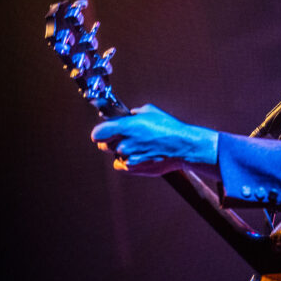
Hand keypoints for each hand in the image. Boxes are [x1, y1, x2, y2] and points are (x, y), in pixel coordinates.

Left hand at [90, 104, 217, 175]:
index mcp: (126, 127)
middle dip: (112, 140)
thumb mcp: (151, 112)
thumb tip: (129, 114)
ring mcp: (128, 158)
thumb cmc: (169, 128)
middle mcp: (125, 144)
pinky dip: (126, 161)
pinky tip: (137, 155)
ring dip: (122, 151)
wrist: (183, 147)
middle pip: (104, 145)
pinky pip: (120, 165)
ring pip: (115, 154)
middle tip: (126, 137)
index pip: (97, 134)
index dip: (100, 132)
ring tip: (139, 146)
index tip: (105, 131)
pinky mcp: (134, 169)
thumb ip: (134, 113)